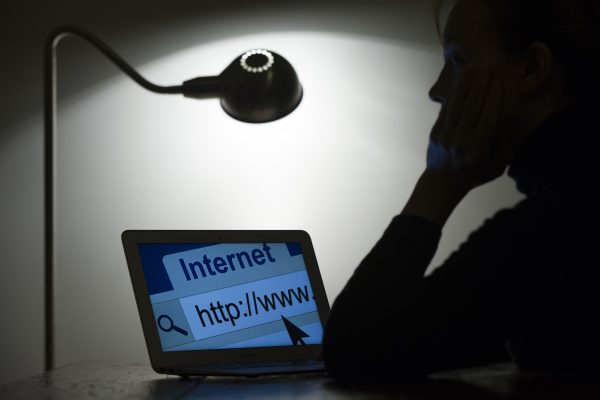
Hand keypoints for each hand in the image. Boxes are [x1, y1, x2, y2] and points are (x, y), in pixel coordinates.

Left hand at [427, 68, 513, 192]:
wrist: (441, 183)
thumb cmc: (473, 175)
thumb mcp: (495, 169)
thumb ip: (504, 153)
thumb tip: (504, 134)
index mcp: (477, 150)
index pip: (486, 121)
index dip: (492, 101)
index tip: (497, 84)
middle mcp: (460, 141)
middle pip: (470, 109)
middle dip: (478, 86)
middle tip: (486, 68)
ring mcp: (446, 136)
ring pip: (456, 106)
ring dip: (464, 85)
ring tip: (472, 68)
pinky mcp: (436, 132)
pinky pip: (445, 110)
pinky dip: (453, 94)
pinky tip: (459, 81)